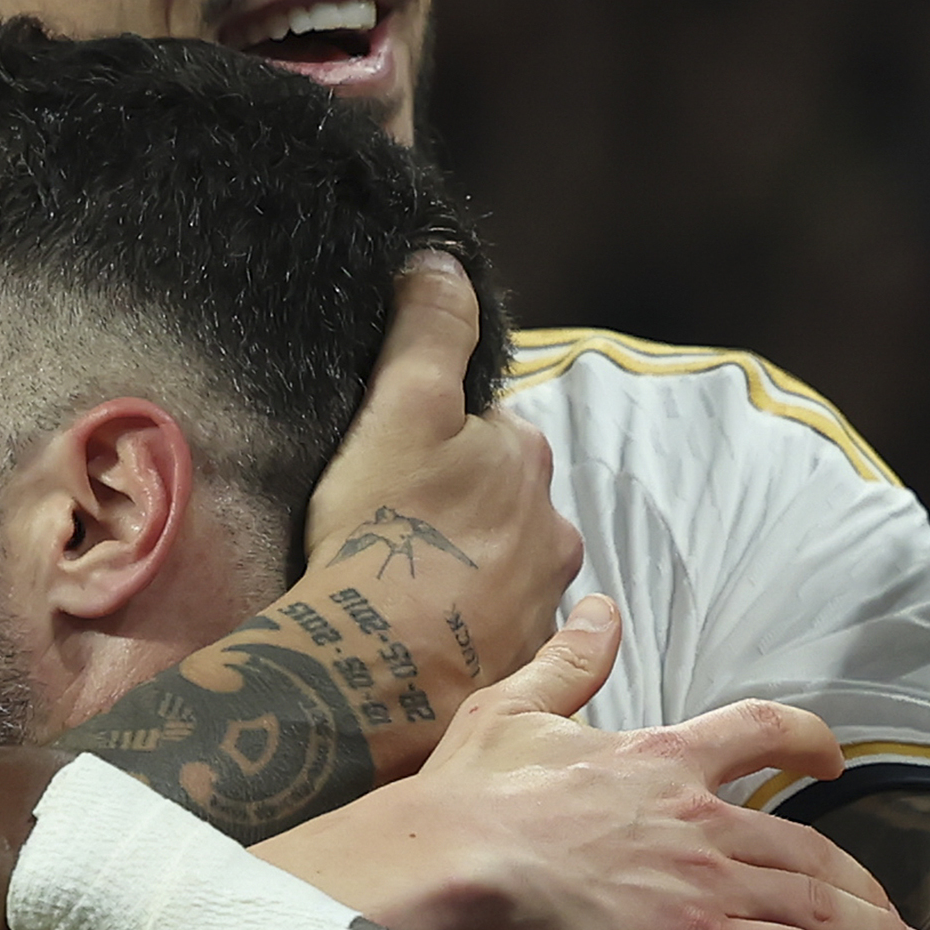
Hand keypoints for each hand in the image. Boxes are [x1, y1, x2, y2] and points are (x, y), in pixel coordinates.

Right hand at [269, 598, 926, 929]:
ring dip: (866, 929)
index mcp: (662, 756)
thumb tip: (599, 607)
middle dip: (860, 879)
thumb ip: (568, 663)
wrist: (450, 869)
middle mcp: (700, 816)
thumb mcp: (512, 710)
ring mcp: (704, 880)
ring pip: (817, 900)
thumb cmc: (468, 801)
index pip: (763, 731)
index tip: (833, 763)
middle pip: (810, 843)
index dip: (810, 743)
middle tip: (886, 909)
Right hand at [290, 253, 580, 756]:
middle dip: (462, 508)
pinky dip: (468, 630)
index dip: (440, 439)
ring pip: (504, 569)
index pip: (489, 428)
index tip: (393, 464)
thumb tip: (447, 260)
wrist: (375, 669)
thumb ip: (431, 328)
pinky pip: (496, 633)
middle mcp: (554, 529)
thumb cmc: (382, 533)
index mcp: (527, 456)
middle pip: (504, 501)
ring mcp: (544, 604)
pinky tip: (422, 638)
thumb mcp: (399, 406)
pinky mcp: (522, 666)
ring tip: (404, 589)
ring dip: (468, 573)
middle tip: (391, 528)